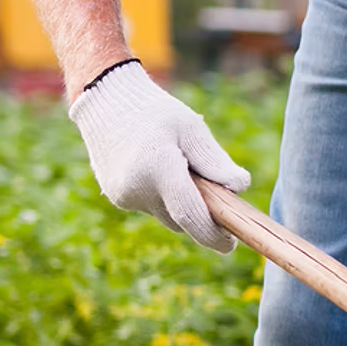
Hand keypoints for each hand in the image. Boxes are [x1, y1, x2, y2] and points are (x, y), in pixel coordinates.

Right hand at [66, 60, 250, 251]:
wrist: (105, 100)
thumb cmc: (155, 110)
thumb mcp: (192, 128)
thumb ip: (215, 161)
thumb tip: (241, 187)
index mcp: (158, 168)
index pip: (190, 215)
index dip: (212, 234)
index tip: (231, 245)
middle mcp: (137, 188)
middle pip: (181, 220)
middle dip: (203, 218)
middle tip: (222, 202)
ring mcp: (122, 195)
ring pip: (167, 215)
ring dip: (182, 205)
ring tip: (184, 170)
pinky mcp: (116, 196)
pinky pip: (151, 207)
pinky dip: (164, 197)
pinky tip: (161, 169)